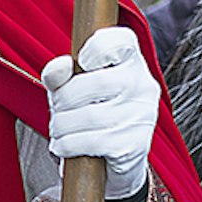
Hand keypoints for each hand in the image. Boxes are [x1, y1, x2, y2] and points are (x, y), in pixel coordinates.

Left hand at [40, 25, 158, 198]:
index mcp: (131, 63)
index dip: (96, 48)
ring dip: (61, 126)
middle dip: (62, 99)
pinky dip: (66, 145)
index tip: (83, 62)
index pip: (121, 40)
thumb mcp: (71, 88)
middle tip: (58, 109)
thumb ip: (60, 75)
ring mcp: (141, 116)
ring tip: (60, 129)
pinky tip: (64, 145)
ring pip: (87, 115)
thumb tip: (59, 67)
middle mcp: (142, 86)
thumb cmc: (90, 113)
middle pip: (92, 83)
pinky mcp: (134, 145)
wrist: (113, 160)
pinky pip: (89, 141)